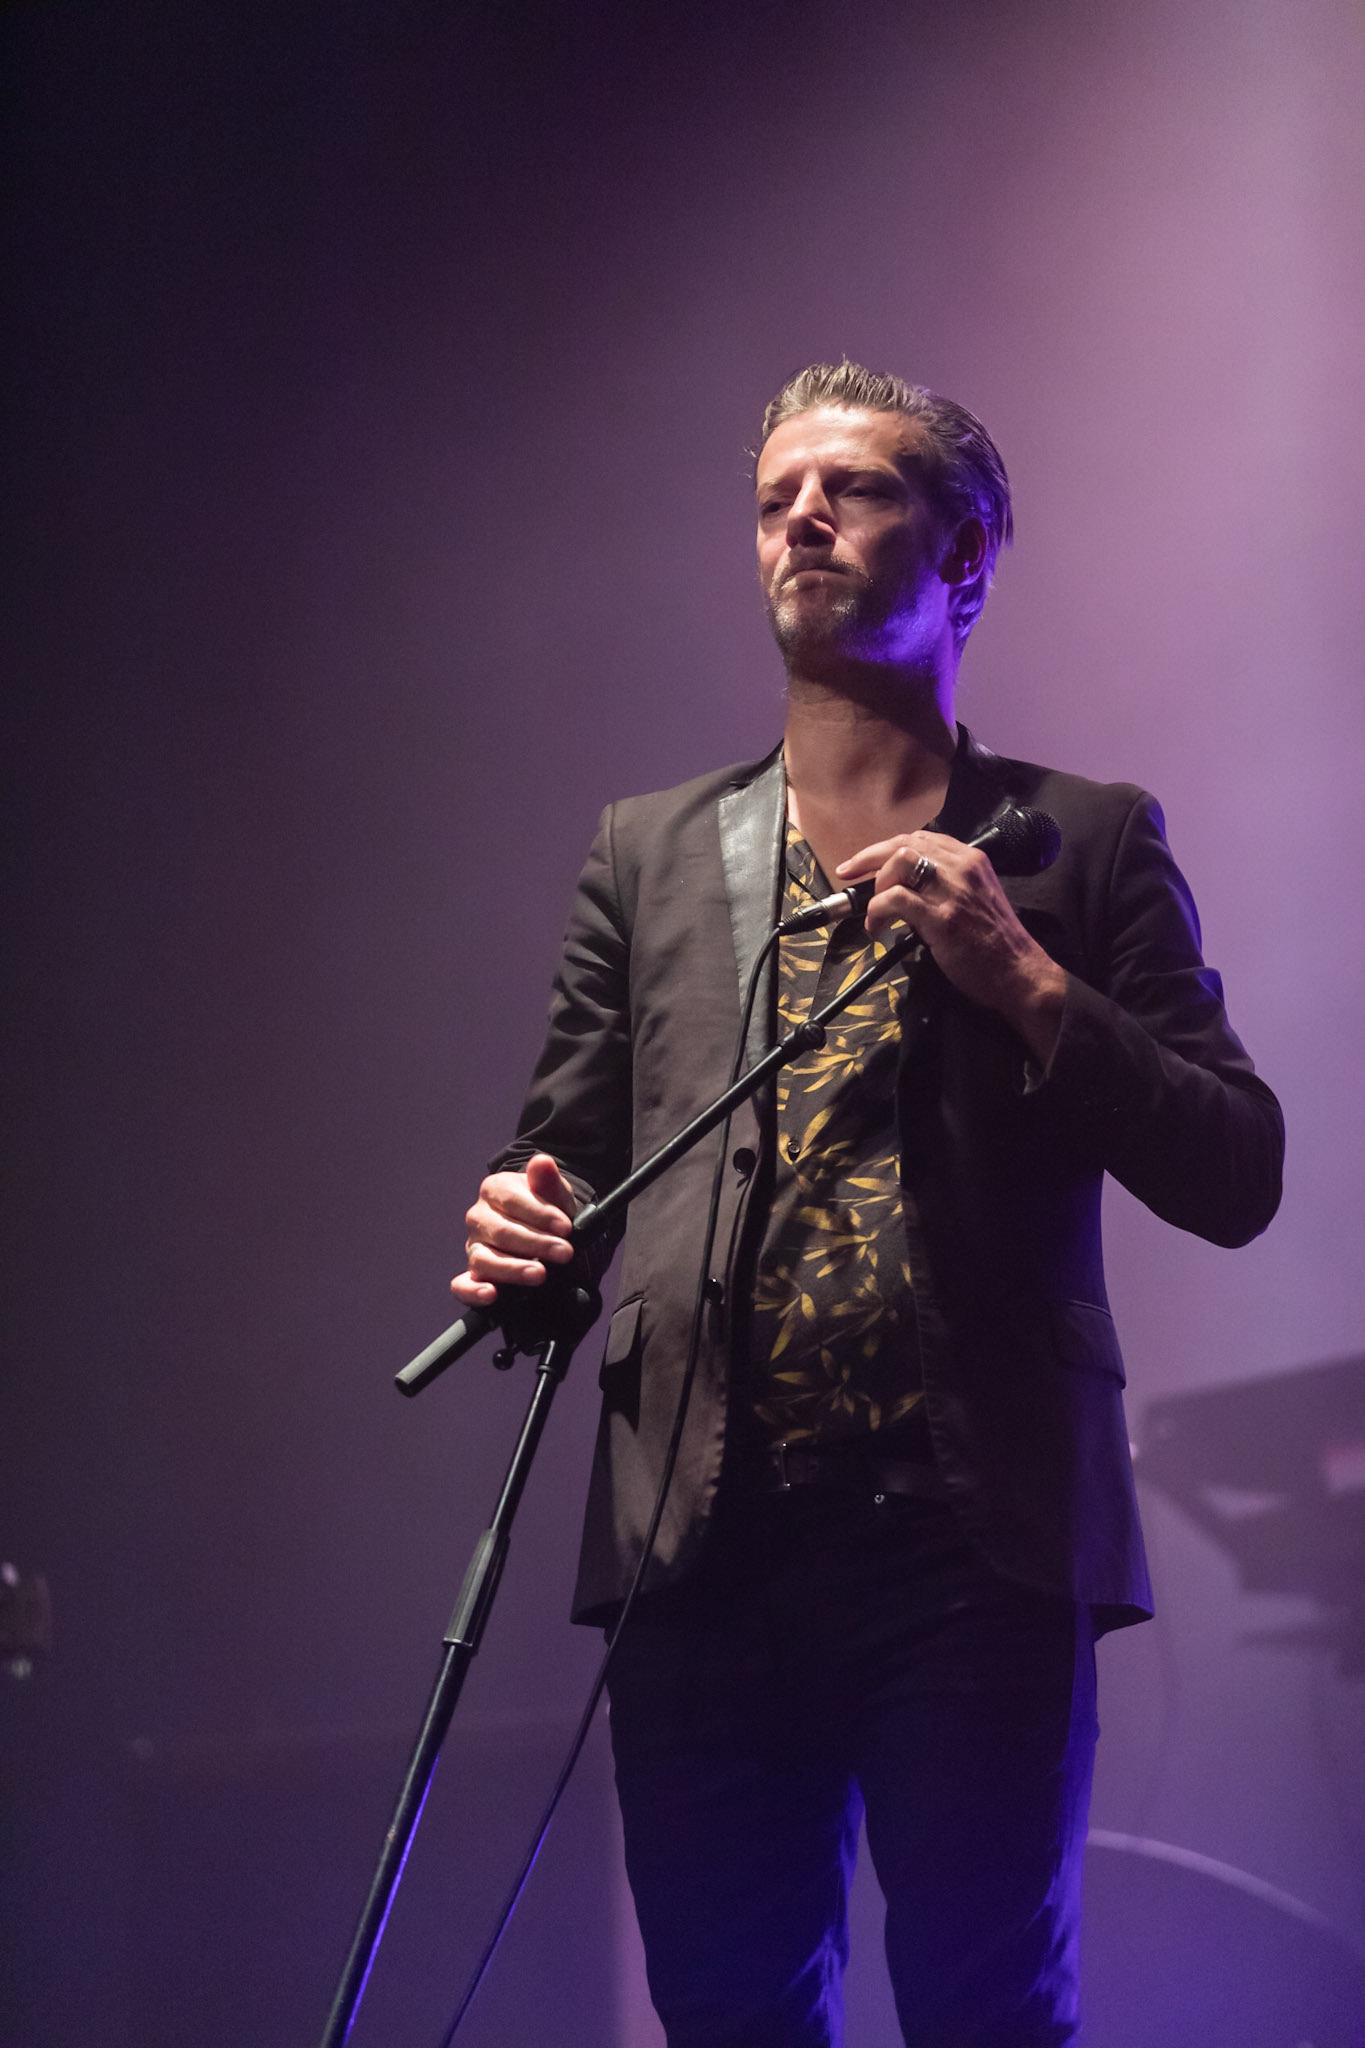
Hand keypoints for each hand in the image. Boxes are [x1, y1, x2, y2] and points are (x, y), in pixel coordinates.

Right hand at [451, 1152, 577, 1307]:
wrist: (550, 1232)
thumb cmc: (550, 1210)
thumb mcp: (556, 1193)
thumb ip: (548, 1180)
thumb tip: (542, 1162)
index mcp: (494, 1189)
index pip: (511, 1200)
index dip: (540, 1214)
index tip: (566, 1227)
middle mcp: (479, 1217)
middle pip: (500, 1231)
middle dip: (536, 1244)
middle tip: (564, 1252)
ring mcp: (474, 1246)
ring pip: (483, 1259)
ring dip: (512, 1269)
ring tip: (539, 1274)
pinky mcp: (473, 1274)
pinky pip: (462, 1285)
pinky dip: (473, 1292)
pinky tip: (492, 1294)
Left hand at [835, 830, 1065, 1065]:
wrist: (1019, 971)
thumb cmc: (994, 940)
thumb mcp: (975, 897)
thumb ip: (945, 884)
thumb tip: (901, 885)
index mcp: (971, 859)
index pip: (920, 838)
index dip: (885, 847)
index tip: (863, 862)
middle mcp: (963, 867)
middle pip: (904, 844)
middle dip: (869, 858)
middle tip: (848, 875)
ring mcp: (953, 891)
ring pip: (899, 864)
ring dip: (877, 885)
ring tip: (874, 909)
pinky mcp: (943, 917)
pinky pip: (896, 899)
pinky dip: (877, 911)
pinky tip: (876, 927)